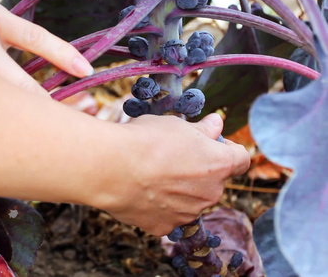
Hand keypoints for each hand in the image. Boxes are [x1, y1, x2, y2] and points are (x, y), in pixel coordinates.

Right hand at [89, 113, 249, 235]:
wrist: (111, 168)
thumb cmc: (144, 141)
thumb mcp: (176, 124)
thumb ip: (201, 129)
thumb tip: (217, 124)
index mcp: (219, 164)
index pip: (241, 158)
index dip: (227, 148)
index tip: (209, 142)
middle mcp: (211, 193)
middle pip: (213, 181)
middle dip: (198, 170)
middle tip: (170, 156)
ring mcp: (188, 214)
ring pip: (190, 200)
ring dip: (178, 190)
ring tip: (149, 174)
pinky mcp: (164, 226)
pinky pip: (167, 215)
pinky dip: (158, 206)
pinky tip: (140, 191)